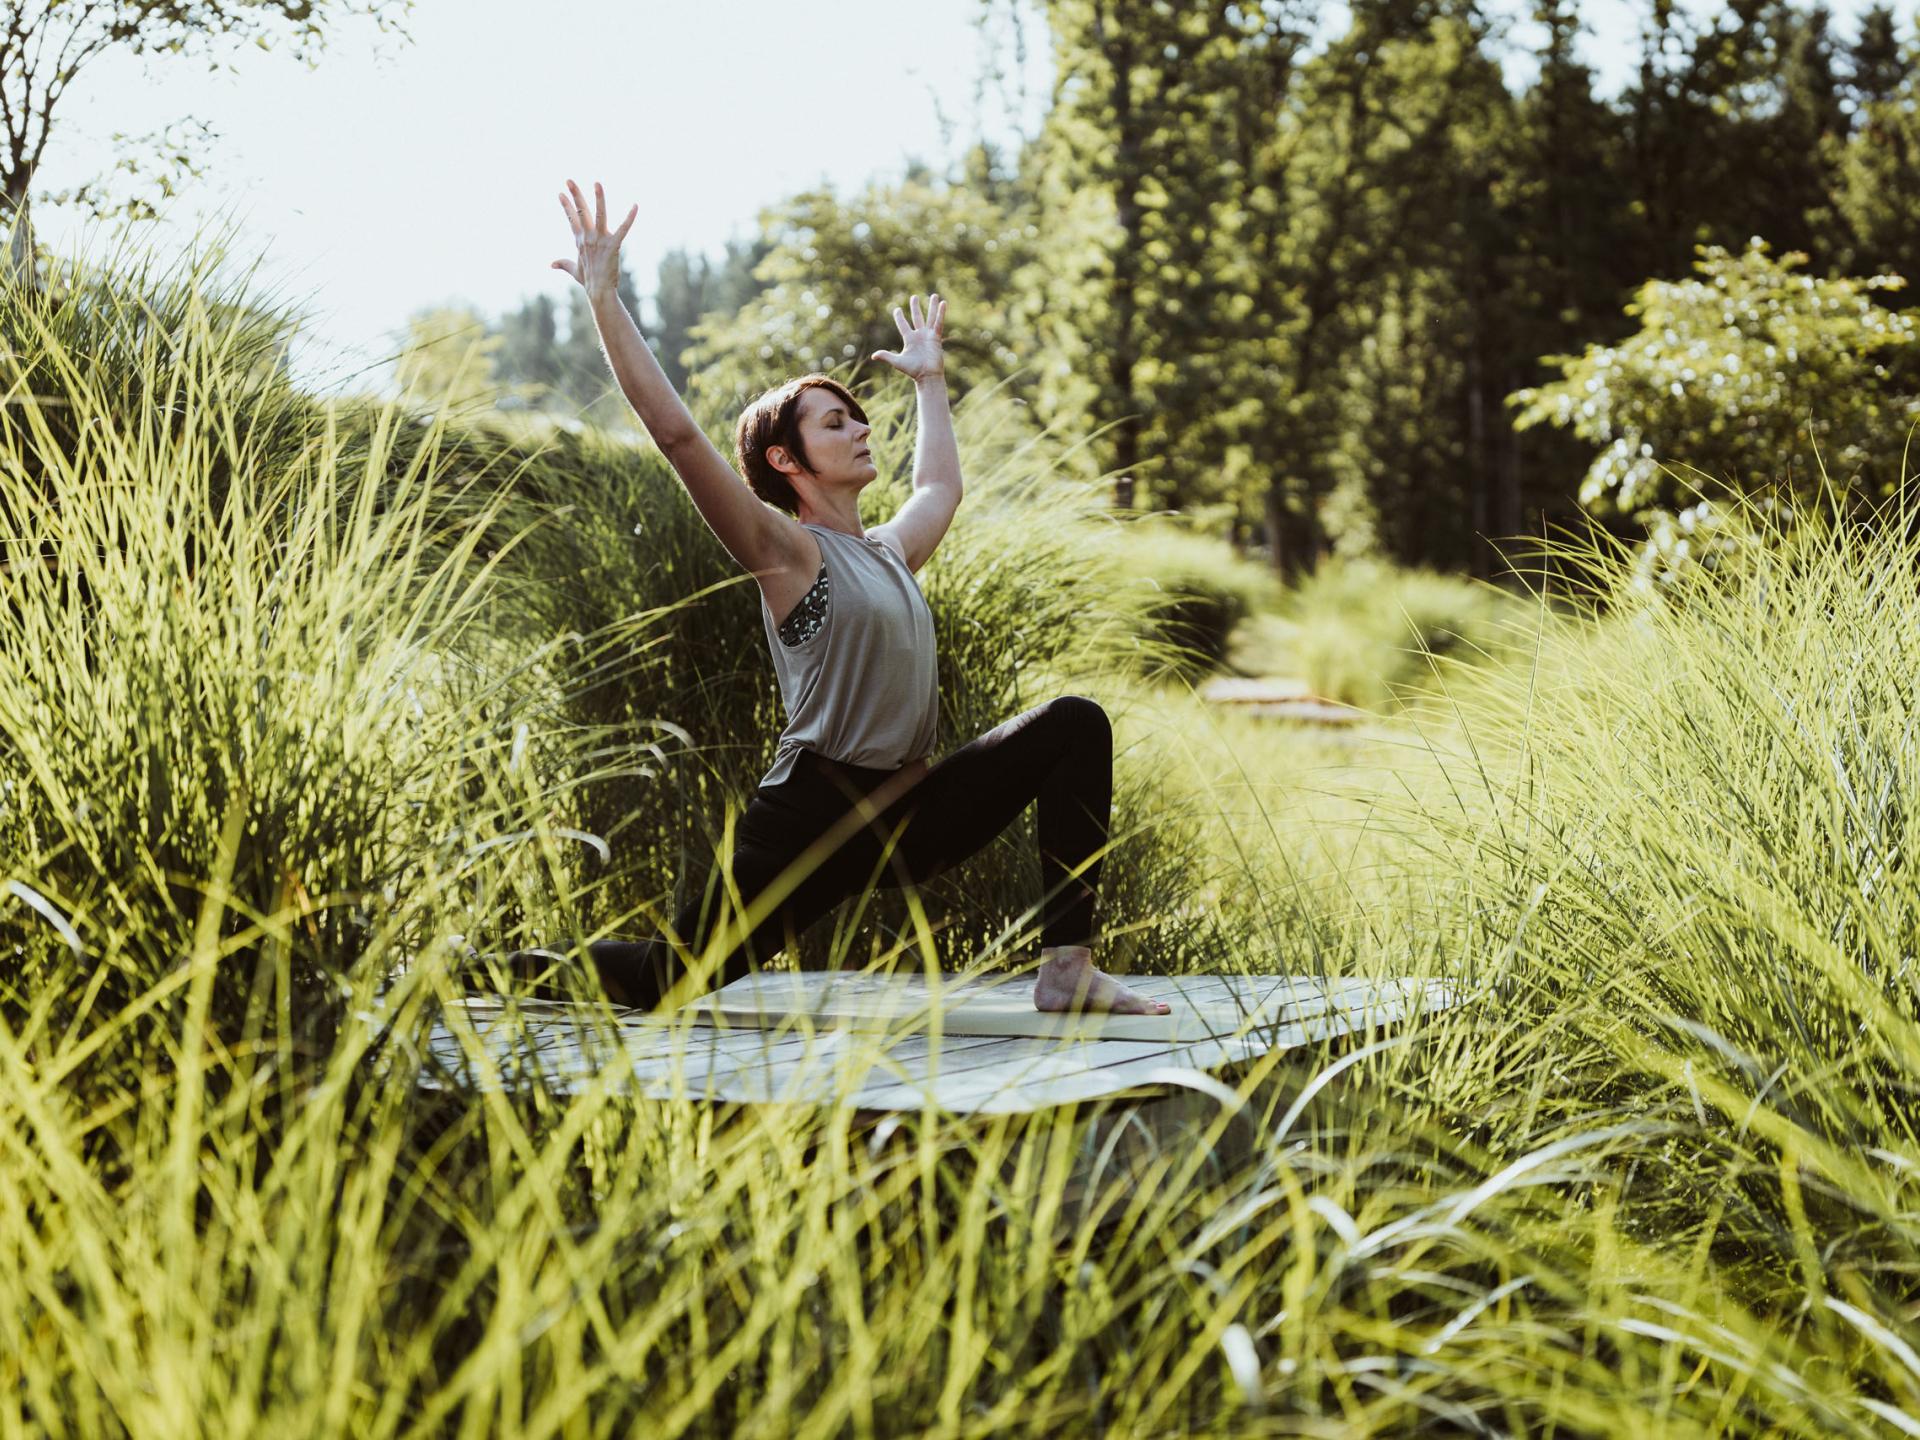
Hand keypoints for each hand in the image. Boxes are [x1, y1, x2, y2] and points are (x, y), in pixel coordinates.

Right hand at [552, 179, 635, 296]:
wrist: (599, 291)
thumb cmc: (588, 281)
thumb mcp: (574, 270)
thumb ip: (563, 264)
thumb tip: (551, 264)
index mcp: (580, 240)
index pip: (571, 219)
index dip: (566, 206)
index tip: (560, 193)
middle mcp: (588, 237)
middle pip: (581, 212)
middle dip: (575, 195)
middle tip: (569, 180)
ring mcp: (600, 240)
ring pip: (599, 215)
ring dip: (598, 198)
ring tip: (597, 183)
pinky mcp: (613, 245)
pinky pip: (623, 229)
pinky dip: (629, 218)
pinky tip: (635, 206)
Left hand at [871, 293, 946, 380]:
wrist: (927, 376)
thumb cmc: (913, 370)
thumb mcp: (897, 362)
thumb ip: (886, 356)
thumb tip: (873, 356)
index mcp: (909, 339)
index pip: (903, 325)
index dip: (899, 317)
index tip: (897, 309)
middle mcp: (919, 335)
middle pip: (917, 317)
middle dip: (915, 307)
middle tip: (914, 297)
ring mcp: (928, 336)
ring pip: (930, 317)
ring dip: (932, 307)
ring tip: (934, 295)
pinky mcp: (936, 337)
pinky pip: (938, 323)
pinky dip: (941, 313)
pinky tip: (943, 303)